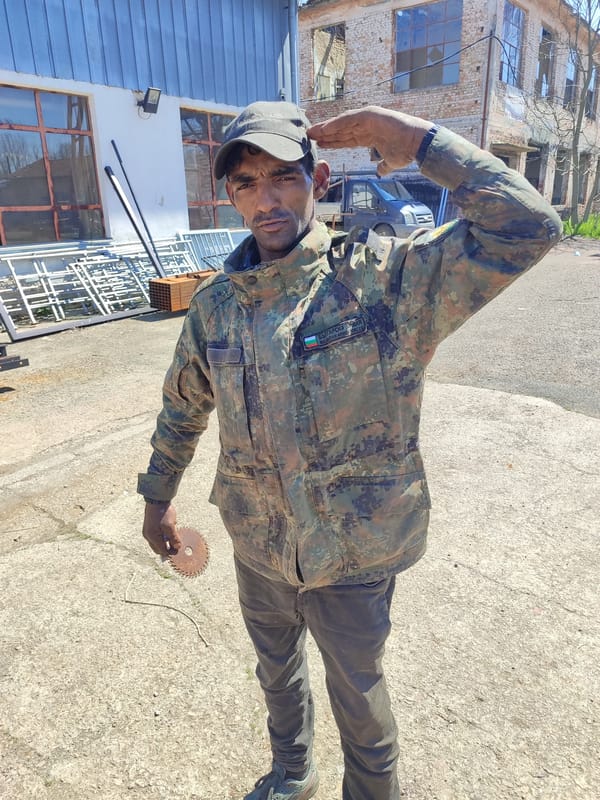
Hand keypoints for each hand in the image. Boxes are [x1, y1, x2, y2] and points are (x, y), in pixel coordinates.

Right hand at [142, 502, 180, 556]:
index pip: (162, 551)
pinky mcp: (149, 526)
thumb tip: (177, 547)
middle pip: (158, 548)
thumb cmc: (163, 512)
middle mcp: (148, 536)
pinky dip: (162, 536)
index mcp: (152, 537)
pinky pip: (156, 536)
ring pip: (157, 542)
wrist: (156, 499)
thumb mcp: (170, 526)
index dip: (171, 552)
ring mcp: (147, 531)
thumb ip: (174, 538)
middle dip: (167, 547)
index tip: (178, 550)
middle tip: (176, 544)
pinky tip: (168, 529)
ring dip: (165, 541)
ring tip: (173, 533)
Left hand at [307, 106, 433, 174]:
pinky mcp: (369, 114)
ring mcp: (367, 118)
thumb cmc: (405, 151)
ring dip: (326, 128)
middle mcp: (366, 126)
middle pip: (340, 130)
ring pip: (341, 124)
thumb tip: (380, 171)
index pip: (345, 139)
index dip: (332, 142)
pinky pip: (349, 120)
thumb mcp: (389, 162)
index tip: (319, 146)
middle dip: (324, 134)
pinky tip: (324, 129)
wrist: (417, 144)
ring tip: (311, 132)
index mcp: (368, 136)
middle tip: (308, 137)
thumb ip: (383, 166)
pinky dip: (336, 124)